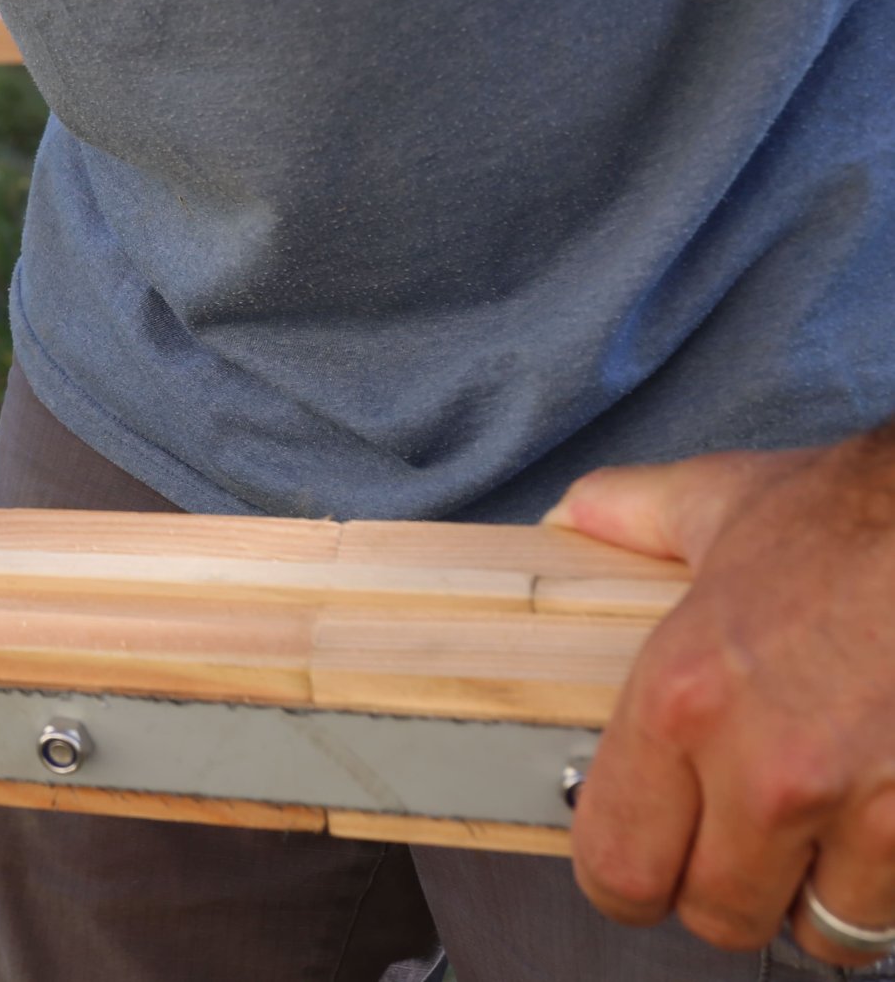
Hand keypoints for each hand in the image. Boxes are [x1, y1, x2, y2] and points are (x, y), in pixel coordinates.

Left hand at [545, 431, 894, 966]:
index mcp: (684, 699)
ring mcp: (870, 807)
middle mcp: (770, 769)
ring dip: (816, 895)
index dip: (624, 878)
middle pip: (717, 915)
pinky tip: (877, 822)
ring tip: (816, 837)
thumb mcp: (714, 502)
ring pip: (823, 926)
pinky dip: (887, 879)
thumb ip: (623, 518)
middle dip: (720, 892)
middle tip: (733, 849)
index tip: (642, 864)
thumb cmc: (858, 518)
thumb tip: (565, 524)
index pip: (617, 862)